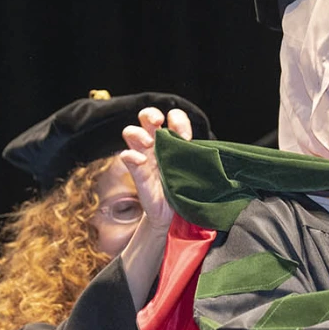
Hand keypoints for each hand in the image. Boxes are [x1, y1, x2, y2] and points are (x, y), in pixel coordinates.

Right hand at [118, 107, 192, 228]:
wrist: (174, 215)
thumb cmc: (184, 188)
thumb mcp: (193, 169)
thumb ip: (194, 155)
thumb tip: (202, 147)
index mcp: (172, 140)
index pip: (172, 118)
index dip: (177, 119)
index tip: (185, 134)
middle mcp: (156, 144)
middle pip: (146, 117)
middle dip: (150, 114)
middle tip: (158, 122)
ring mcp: (144, 156)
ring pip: (131, 132)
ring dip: (138, 133)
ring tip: (148, 142)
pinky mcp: (137, 172)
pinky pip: (126, 156)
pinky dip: (132, 155)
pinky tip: (141, 160)